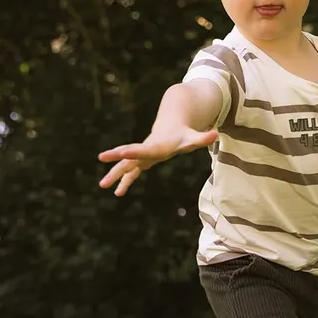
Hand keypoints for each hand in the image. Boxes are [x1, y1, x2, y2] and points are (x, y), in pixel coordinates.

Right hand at [98, 126, 216, 196]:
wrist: (173, 125)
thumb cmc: (184, 134)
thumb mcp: (194, 137)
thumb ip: (203, 137)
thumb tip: (216, 133)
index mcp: (157, 146)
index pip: (143, 149)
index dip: (133, 151)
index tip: (121, 152)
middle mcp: (146, 150)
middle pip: (129, 155)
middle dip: (115, 157)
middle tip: (101, 157)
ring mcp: (142, 156)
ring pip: (126, 165)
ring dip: (114, 174)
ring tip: (102, 185)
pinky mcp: (142, 161)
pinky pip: (131, 173)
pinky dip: (124, 181)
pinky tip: (117, 192)